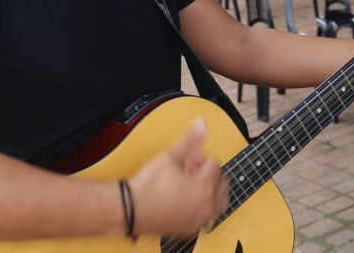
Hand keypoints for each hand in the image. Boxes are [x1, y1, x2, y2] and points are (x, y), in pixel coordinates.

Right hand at [129, 119, 228, 237]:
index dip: (199, 158)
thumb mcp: (170, 157)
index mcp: (206, 187)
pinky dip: (202, 207)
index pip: (215, 164)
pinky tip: (185, 200)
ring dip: (210, 191)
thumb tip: (202, 123)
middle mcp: (207, 206)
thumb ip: (190, 140)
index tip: (186, 161)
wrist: (131, 210)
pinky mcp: (191, 229)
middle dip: (208, 174)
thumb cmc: (148, 186)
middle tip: (189, 171)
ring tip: (189, 185)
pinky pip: (207, 216)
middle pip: (222, 183)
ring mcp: (200, 220)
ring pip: (219, 202)